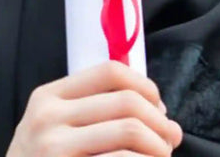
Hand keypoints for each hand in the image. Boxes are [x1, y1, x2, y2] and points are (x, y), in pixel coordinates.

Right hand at [5, 60, 183, 155]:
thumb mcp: (51, 129)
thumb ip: (89, 111)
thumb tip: (157, 111)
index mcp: (48, 97)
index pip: (109, 71)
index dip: (145, 86)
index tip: (159, 108)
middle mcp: (49, 118)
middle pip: (126, 102)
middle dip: (160, 123)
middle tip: (170, 140)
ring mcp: (57, 148)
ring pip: (130, 131)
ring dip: (159, 147)